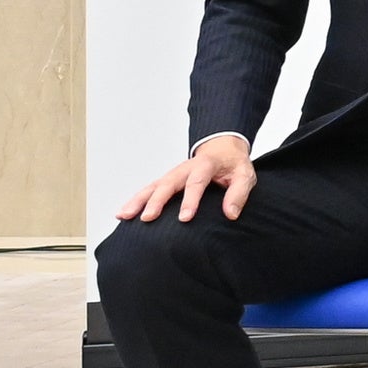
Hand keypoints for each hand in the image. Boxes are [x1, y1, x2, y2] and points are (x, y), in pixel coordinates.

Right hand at [125, 135, 255, 224]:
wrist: (223, 148)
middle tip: (148, 218)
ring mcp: (173, 174)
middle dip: (156, 201)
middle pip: (168, 184)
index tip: (185, 218)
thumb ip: (239, 193)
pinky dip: (135, 200)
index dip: (190, 200)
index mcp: (205, 165)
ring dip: (138, 200)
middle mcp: (185, 169)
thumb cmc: (233, 165)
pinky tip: (123, 213)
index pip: (196, 182)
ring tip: (124, 215)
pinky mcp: (166, 180)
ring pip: (152, 186)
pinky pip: (148, 190)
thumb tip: (230, 214)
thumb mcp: (244, 175)